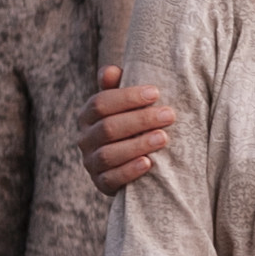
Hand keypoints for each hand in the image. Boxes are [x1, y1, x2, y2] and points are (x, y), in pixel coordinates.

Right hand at [79, 64, 174, 195]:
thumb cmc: (131, 124)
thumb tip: (111, 71)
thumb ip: (117, 87)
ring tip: (163, 138)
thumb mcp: (124, 105)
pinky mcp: (101, 184)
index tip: (156, 93)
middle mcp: (85, 139)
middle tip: (169, 115)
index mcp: (88, 115)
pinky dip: (129, 171)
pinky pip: (111, 179)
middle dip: (140, 120)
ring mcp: (91, 163)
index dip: (127, 97)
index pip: (101, 103)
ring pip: (108, 154)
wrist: (131, 163)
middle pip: (108, 128)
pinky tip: (148, 163)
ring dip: (137, 145)